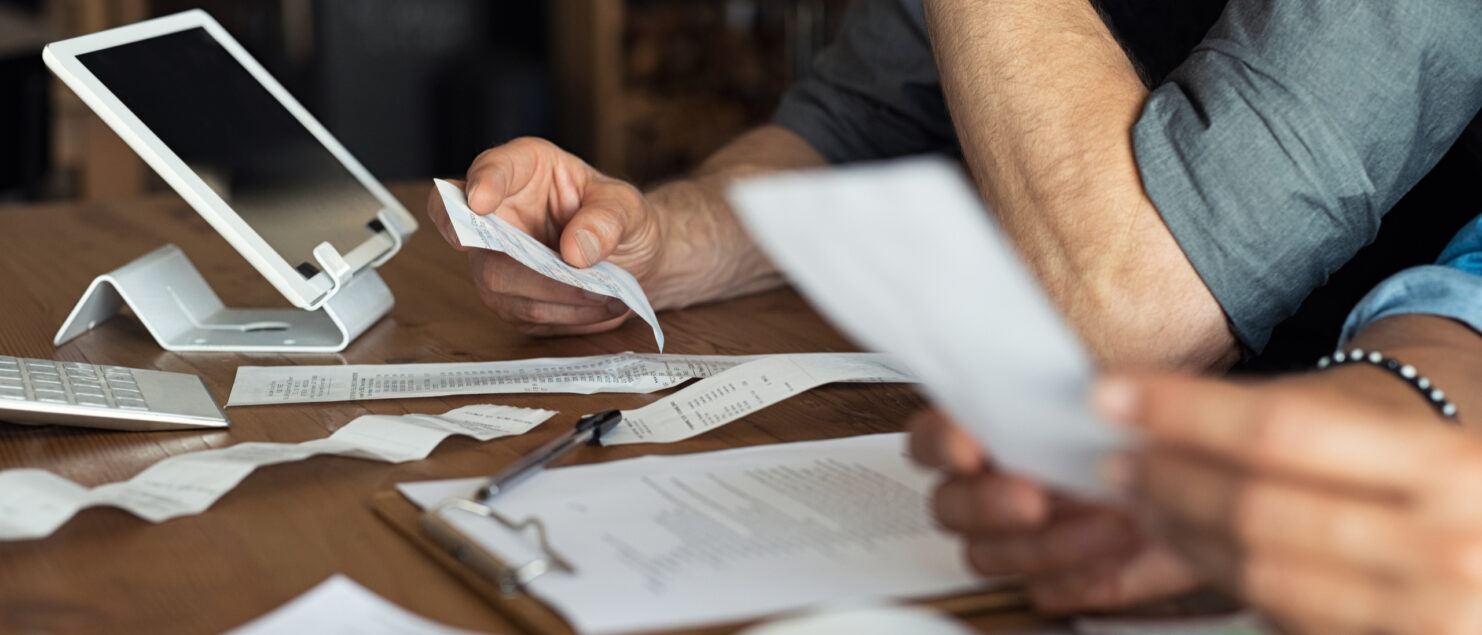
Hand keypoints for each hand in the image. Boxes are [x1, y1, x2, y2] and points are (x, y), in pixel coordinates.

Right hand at [425, 137, 667, 335]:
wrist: (633, 259)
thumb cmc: (621, 219)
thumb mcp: (628, 207)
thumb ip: (607, 220)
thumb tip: (575, 250)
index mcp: (523, 169)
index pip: (490, 169)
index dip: (481, 183)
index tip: (481, 202)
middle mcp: (498, 213)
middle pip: (480, 239)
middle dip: (529, 265)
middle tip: (583, 273)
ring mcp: (495, 259)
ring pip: (499, 285)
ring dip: (558, 296)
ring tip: (608, 296)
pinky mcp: (508, 299)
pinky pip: (524, 314)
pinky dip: (566, 316)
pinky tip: (600, 307)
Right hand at [907, 408, 1201, 611]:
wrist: (1203, 477)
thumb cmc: (1149, 430)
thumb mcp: (1122, 391)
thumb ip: (1085, 392)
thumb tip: (1079, 394)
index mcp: (989, 431)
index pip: (931, 438)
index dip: (941, 444)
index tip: (970, 449)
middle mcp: (991, 487)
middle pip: (948, 507)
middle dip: (988, 504)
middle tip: (1035, 498)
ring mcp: (1017, 538)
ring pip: (988, 557)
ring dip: (1046, 544)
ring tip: (1107, 520)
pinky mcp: (1056, 578)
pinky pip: (1042, 592)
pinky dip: (1078, 577)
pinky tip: (1115, 554)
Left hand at [1100, 373, 1481, 633]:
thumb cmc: (1437, 455)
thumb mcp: (1392, 421)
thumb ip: (1289, 421)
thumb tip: (1159, 417)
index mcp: (1445, 464)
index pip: (1280, 430)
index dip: (1182, 412)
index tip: (1113, 395)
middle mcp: (1450, 543)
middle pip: (1259, 510)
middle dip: (1170, 481)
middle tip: (1119, 459)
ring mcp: (1434, 613)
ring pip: (1263, 576)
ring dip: (1185, 537)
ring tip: (1146, 504)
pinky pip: (1291, 621)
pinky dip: (1232, 582)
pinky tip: (1200, 549)